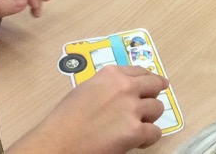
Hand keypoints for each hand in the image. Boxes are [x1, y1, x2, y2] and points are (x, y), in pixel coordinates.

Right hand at [8, 65, 167, 153]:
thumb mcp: (86, 90)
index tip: (154, 84)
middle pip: (155, 85)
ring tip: (137, 126)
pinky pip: (155, 132)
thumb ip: (107, 87)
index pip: (140, 72)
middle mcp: (125, 87)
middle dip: (154, 95)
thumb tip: (122, 91)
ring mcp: (132, 108)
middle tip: (152, 104)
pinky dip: (148, 138)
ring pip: (158, 108)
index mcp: (111, 75)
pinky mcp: (135, 131)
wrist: (57, 142)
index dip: (149, 79)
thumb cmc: (65, 120)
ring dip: (150, 118)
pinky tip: (138, 141)